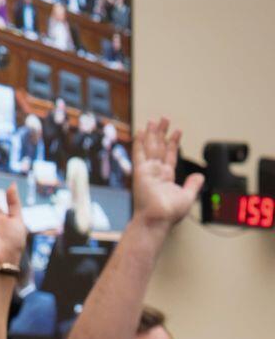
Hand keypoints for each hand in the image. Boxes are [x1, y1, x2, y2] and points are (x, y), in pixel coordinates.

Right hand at [128, 116, 199, 230]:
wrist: (157, 219)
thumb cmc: (169, 214)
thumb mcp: (188, 196)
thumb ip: (193, 184)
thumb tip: (199, 176)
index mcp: (166, 177)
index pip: (170, 155)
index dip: (173, 143)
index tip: (176, 132)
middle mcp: (156, 172)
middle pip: (159, 147)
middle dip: (161, 133)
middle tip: (163, 119)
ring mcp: (148, 171)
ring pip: (151, 146)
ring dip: (153, 133)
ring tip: (155, 120)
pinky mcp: (141, 171)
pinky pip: (140, 153)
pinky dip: (140, 142)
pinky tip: (141, 131)